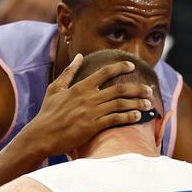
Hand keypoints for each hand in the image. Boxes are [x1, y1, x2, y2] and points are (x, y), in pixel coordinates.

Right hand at [25, 54, 154, 155]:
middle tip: (149, 89)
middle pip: (119, 89)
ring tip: (148, 103)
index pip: (105, 72)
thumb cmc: (48, 112)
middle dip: (137, 88)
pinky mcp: (93, 127)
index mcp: (80, 87)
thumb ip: (69, 72)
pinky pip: (115, 120)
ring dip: (137, 103)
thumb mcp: (55, 88)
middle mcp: (88, 97)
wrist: (42, 135)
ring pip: (121, 104)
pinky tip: (138, 117)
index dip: (120, 67)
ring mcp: (92, 112)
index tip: (132, 66)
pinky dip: (128, 117)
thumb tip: (79, 56)